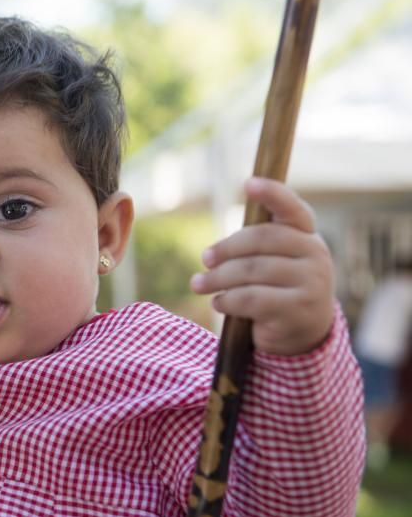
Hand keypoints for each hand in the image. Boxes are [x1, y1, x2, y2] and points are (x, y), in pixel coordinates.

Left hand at [189, 177, 334, 355]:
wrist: (303, 333)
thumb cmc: (278, 288)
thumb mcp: (273, 261)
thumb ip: (254, 246)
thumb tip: (211, 253)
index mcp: (307, 235)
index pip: (292, 209)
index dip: (272, 193)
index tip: (248, 183)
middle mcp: (316, 255)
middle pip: (260, 239)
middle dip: (225, 249)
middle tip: (205, 259)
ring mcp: (311, 283)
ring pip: (251, 271)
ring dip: (217, 278)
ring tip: (199, 284)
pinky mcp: (298, 310)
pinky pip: (250, 299)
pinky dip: (227, 300)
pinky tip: (218, 303)